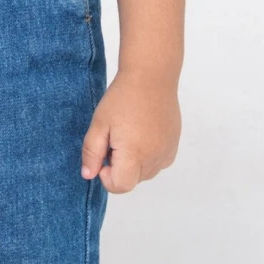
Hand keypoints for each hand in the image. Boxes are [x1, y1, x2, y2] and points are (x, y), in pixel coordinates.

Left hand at [80, 70, 180, 193]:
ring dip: (134, 161)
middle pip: (132, 180)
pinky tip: (143, 134)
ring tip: (130, 133)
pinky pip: (158, 163)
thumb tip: (89, 175)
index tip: (105, 155)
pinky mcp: (174, 146)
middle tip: (116, 138)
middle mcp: (154, 158)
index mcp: (134, 154)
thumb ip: (92, 153)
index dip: (107, 176)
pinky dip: (148, 155)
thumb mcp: (99, 124)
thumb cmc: (122, 98)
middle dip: (120, 166)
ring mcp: (167, 152)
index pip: (121, 186)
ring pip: (145, 173)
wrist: (152, 77)